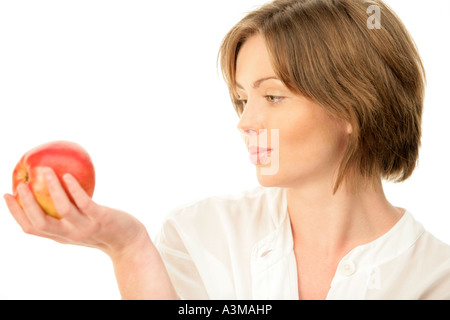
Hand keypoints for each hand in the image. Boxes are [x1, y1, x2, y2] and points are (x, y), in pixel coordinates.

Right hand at [4, 167, 177, 298]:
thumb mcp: (80, 225)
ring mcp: (85, 227)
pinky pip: (85, 202)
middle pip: (40, 223)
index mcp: (61, 236)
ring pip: (62, 209)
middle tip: (20, 184)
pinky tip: (67, 176)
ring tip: (46, 171)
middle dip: (26, 204)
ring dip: (51, 189)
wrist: (129, 242)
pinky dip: (74, 189)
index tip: (6, 195)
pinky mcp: (101, 218)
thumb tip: (53, 187)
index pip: (32, 229)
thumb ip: (66, 213)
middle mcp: (70, 234)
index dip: (16, 213)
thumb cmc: (103, 230)